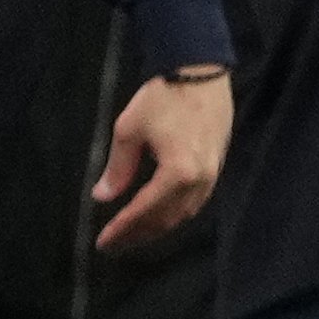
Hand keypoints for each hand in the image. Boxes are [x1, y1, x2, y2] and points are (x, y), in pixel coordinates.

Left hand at [96, 69, 230, 251]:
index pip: (144, 211)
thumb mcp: (130, 130)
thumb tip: (102, 197)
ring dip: (158, 227)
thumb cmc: (163, 98)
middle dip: (139, 235)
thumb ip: (118, 168)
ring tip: (135, 233)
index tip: (103, 242)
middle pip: (167, 219)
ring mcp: (211, 175)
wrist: (201, 73)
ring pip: (183, 214)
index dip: (122, 229)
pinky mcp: (216, 167)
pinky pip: (195, 202)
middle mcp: (198, 181)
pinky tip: (161, 212)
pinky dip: (174, 213)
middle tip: (115, 245)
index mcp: (177, 173)